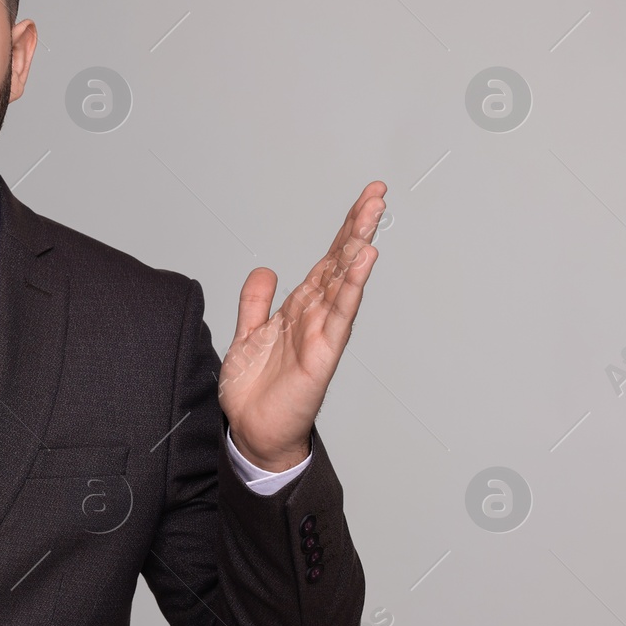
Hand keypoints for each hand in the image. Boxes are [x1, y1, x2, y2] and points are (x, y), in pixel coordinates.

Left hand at [220, 182, 385, 471]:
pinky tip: (363, 263)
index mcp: (300, 308)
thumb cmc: (256, 390)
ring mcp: (321, 333)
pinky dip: (350, 288)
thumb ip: (256, 302)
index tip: (366, 198)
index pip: (328, 260)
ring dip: (358, 249)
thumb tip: (266, 269)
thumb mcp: (248, 335)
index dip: (345, 229)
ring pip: (344, 283)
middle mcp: (315, 316)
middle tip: (377, 194)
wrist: (252, 431)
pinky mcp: (321, 355)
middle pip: (341, 263)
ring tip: (373, 216)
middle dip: (358, 228)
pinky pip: (338, 316)